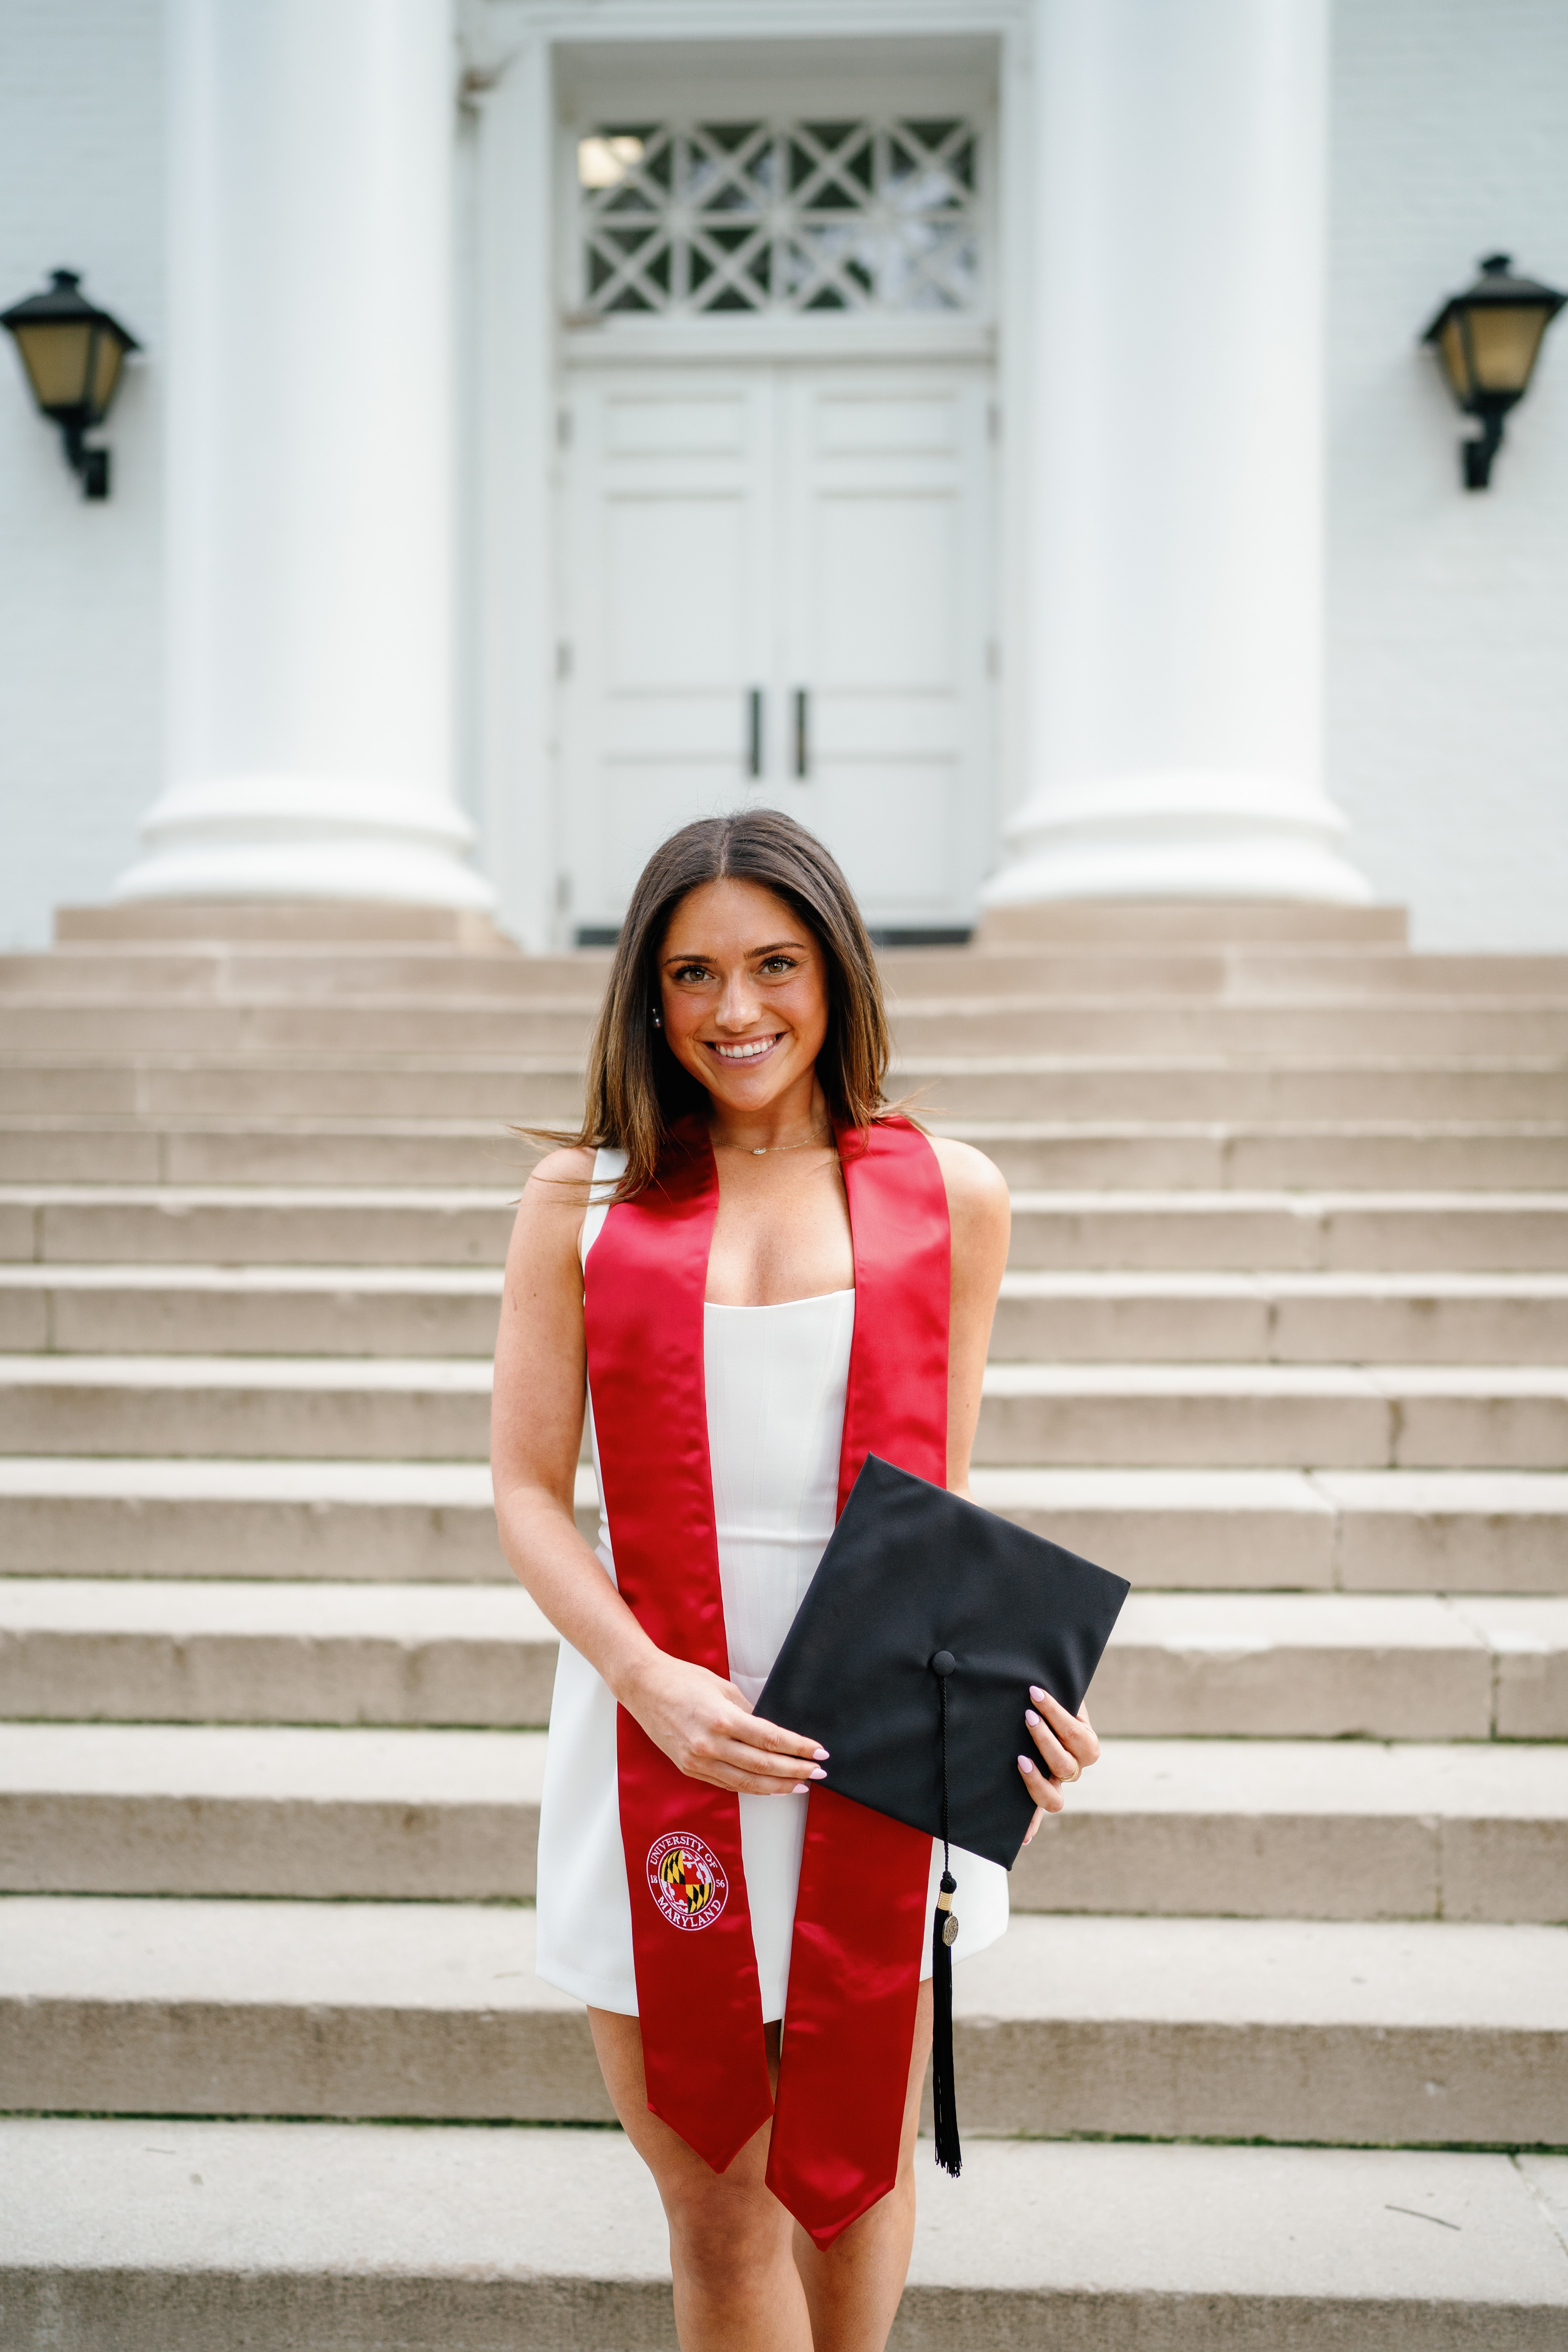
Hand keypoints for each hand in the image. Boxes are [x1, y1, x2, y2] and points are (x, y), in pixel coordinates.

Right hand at [621, 1651, 827, 1795]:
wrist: (643, 1687)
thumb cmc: (683, 1680)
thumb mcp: (723, 1688)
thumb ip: (748, 1712)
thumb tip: (772, 1732)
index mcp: (722, 1719)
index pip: (771, 1740)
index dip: (799, 1749)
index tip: (819, 1753)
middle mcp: (711, 1745)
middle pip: (763, 1765)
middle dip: (795, 1771)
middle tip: (818, 1773)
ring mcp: (698, 1760)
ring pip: (746, 1782)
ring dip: (777, 1786)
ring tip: (800, 1786)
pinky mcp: (689, 1768)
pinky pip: (726, 1783)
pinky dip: (751, 1787)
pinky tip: (768, 1786)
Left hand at [1018, 1688, 1099, 1844]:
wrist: (1045, 1714)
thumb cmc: (1049, 1703)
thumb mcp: (1061, 1694)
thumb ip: (1056, 1689)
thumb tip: (1035, 1681)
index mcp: (1084, 1743)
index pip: (1076, 1733)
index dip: (1056, 1713)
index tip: (1034, 1693)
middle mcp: (1074, 1768)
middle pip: (1066, 1765)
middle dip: (1046, 1740)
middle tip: (1027, 1718)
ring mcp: (1058, 1784)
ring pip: (1054, 1798)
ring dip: (1036, 1781)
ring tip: (1020, 1760)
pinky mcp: (1041, 1794)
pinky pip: (1039, 1814)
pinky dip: (1032, 1825)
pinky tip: (1024, 1835)